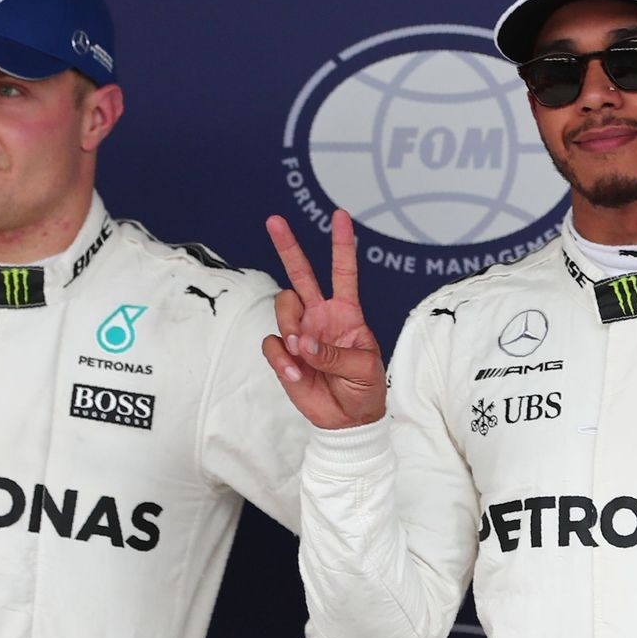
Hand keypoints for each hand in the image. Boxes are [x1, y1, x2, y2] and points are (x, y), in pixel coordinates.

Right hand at [262, 211, 387, 428]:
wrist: (348, 421)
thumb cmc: (364, 389)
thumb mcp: (363, 369)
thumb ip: (334, 354)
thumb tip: (303, 342)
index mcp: (347, 313)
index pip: (343, 272)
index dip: (342, 245)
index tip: (340, 216)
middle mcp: (320, 316)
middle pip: (300, 274)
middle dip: (288, 246)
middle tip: (274, 220)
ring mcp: (300, 333)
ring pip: (283, 308)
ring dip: (291, 328)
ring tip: (304, 355)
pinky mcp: (285, 355)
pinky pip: (272, 344)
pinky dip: (283, 359)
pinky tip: (297, 374)